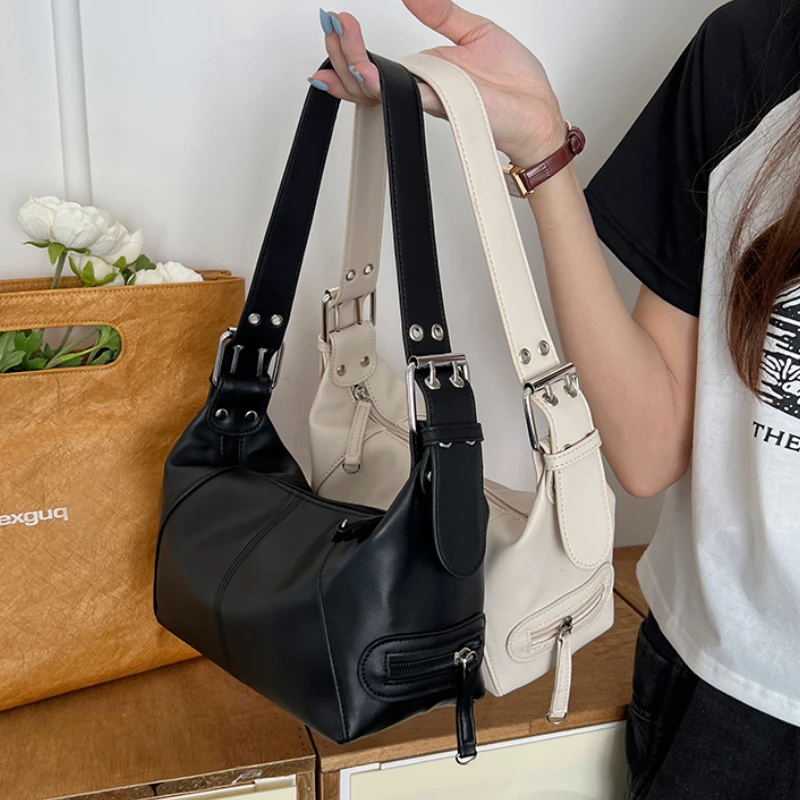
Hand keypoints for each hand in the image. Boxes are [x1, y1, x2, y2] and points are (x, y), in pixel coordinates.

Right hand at [312, 2, 565, 165]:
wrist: (539, 113)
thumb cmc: (515, 83)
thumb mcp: (475, 32)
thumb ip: (441, 12)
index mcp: (426, 70)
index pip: (376, 60)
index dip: (352, 43)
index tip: (338, 19)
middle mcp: (422, 87)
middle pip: (364, 77)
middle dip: (340, 51)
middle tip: (330, 25)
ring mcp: (429, 97)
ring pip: (376, 90)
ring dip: (350, 65)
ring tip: (338, 40)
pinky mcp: (443, 104)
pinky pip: (405, 95)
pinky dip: (380, 85)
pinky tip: (363, 72)